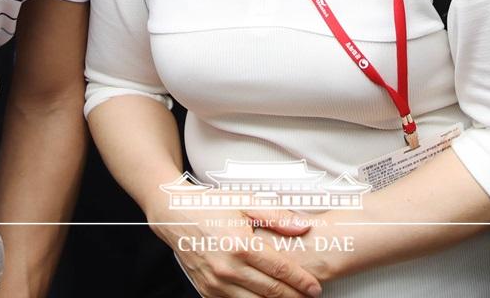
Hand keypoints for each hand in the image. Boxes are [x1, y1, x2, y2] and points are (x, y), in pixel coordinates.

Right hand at [149, 207, 318, 297]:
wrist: (174, 215)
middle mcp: (228, 269)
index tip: (316, 288)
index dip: (301, 281)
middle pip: (270, 292)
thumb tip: (304, 226)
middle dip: (294, 297)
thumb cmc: (212, 205)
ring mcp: (216, 283)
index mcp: (241, 246)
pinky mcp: (207, 290)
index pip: (280, 270)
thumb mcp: (246, 201)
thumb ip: (277, 216)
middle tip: (310, 297)